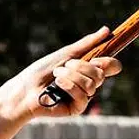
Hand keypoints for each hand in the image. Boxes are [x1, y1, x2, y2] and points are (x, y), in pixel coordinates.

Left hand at [0, 28, 122, 122]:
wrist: (25, 88)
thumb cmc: (42, 70)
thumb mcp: (66, 53)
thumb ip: (87, 44)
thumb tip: (107, 30)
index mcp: (88, 69)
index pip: (112, 66)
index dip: (110, 62)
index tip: (97, 58)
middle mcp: (89, 83)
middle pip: (101, 73)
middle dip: (80, 66)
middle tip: (64, 65)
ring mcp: (84, 97)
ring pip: (92, 84)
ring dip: (71, 75)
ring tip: (56, 76)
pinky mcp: (77, 108)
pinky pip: (83, 95)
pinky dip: (68, 86)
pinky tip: (57, 86)